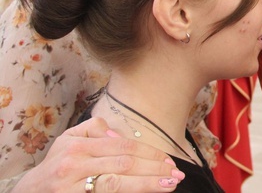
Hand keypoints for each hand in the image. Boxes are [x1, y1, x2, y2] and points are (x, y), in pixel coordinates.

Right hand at [12, 118, 183, 191]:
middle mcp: (75, 165)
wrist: (30, 192)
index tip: (169, 159)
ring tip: (170, 184)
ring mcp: (73, 187)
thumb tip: (120, 134)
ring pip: (117, 184)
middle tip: (176, 172)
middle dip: (154, 168)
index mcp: (78, 146)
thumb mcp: (69, 139)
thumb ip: (95, 129)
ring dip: (147, 184)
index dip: (149, 153)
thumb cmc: (56, 164)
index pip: (123, 147)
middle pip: (124, 165)